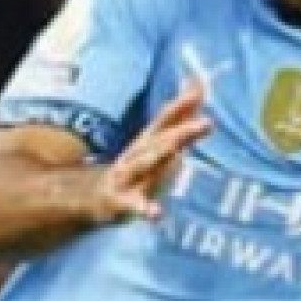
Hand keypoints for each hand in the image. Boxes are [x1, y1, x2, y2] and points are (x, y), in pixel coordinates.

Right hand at [91, 80, 211, 226]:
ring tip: (177, 152)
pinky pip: (135, 207)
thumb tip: (199, 85)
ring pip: (144, 166)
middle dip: (181, 132)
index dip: (184, 104)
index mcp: (146, 141)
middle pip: (159, 140)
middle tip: (206, 123)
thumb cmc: (136, 168)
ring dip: (159, 158)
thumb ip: (180, 118)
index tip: (202, 88)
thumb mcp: (158, 143)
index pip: (166, 119)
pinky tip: (156, 215)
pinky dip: (145, 210)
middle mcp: (136, 155)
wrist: (94, 197)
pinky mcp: (121, 203)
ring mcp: (127, 178)